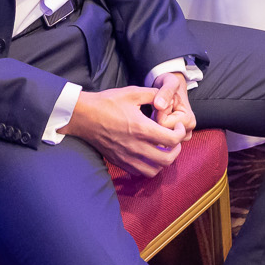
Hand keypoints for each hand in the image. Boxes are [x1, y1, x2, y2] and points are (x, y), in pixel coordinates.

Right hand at [61, 86, 184, 176]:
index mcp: (141, 128)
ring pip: (154, 170)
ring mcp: (127, 157)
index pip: (172, 140)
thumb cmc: (107, 103)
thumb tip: (167, 98)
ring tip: (162, 149)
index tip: (177, 126)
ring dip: (163, 161)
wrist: (83, 116)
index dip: (180, 133)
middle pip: (167, 159)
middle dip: (177, 150)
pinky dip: (149, 167)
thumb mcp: (132, 92)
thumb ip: (153, 94)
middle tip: (174, 139)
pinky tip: (148, 154)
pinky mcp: (119, 162)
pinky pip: (140, 173)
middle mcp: (136, 146)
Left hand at [150, 72, 196, 139]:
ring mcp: (182, 136)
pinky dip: (158, 130)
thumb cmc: (171, 84)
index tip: (162, 104)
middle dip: (157, 121)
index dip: (158, 113)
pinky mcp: (176, 138)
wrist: (173, 88)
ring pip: (160, 137)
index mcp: (189, 120)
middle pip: (162, 133)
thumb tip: (159, 106)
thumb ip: (165, 92)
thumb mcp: (169, 83)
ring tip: (162, 113)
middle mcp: (188, 130)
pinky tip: (160, 119)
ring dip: (157, 125)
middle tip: (161, 109)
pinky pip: (160, 139)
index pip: (163, 124)